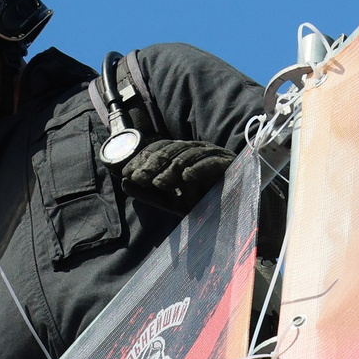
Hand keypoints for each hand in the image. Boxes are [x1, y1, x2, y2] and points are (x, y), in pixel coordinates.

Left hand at [120, 137, 236, 215]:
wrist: (234, 210)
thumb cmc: (199, 203)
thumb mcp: (168, 200)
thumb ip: (148, 192)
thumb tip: (124, 181)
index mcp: (183, 153)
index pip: (160, 147)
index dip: (143, 158)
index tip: (127, 173)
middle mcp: (196, 149)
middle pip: (172, 149)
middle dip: (152, 164)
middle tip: (138, 178)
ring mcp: (212, 154)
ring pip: (188, 156)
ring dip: (170, 170)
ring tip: (157, 184)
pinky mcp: (227, 164)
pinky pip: (210, 163)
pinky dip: (198, 169)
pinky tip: (186, 178)